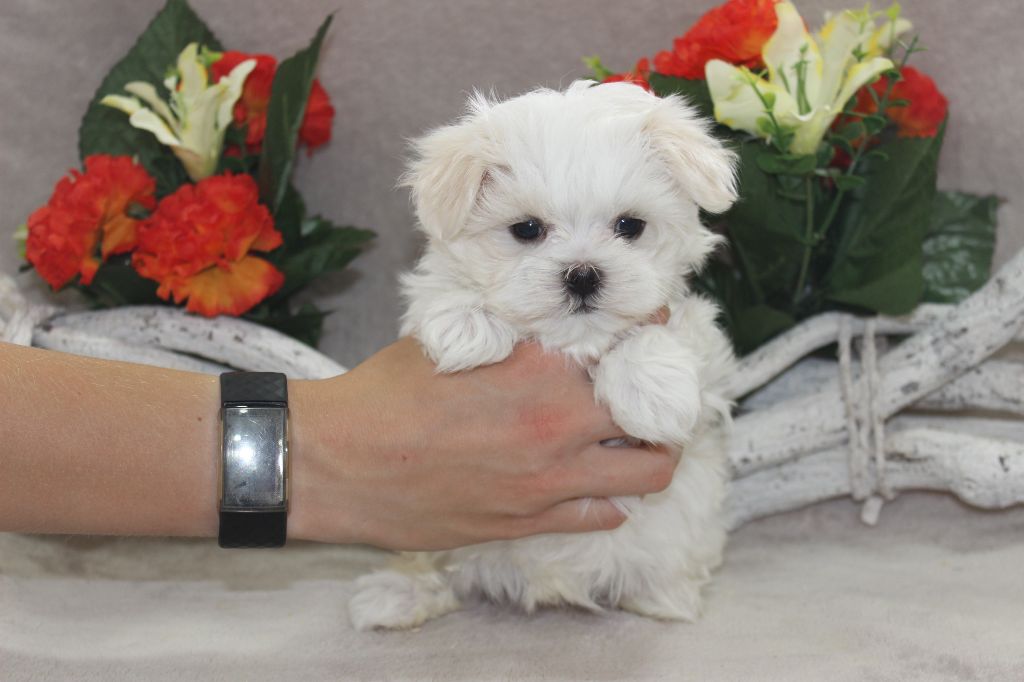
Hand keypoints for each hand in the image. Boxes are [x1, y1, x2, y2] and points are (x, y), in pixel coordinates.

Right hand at [288, 336, 677, 550]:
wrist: (334, 464)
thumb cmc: (383, 394)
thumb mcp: (449, 340)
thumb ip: (509, 333)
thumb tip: (542, 321)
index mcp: (539, 371)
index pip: (630, 346)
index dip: (652, 331)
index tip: (653, 326)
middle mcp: (557, 427)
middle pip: (654, 415)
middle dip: (661, 397)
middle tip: (649, 389)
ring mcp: (547, 483)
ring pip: (646, 473)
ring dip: (650, 453)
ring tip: (633, 440)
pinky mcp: (526, 523)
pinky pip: (600, 515)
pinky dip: (608, 497)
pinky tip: (590, 482)